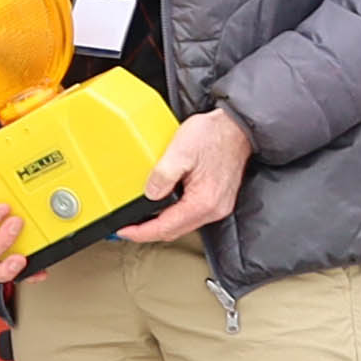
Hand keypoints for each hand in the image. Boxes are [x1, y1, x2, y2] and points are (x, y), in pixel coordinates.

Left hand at [115, 106, 256, 246]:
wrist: (237, 128)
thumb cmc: (213, 135)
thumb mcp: (181, 150)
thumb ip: (163, 175)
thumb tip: (149, 194)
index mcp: (203, 201)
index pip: (166, 227)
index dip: (142, 232)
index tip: (124, 231)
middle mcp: (213, 209)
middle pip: (174, 231)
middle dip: (149, 232)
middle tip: (128, 227)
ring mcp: (217, 206)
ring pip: (182, 225)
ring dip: (161, 224)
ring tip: (141, 219)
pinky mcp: (217, 200)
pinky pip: (191, 215)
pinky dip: (173, 215)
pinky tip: (163, 206)